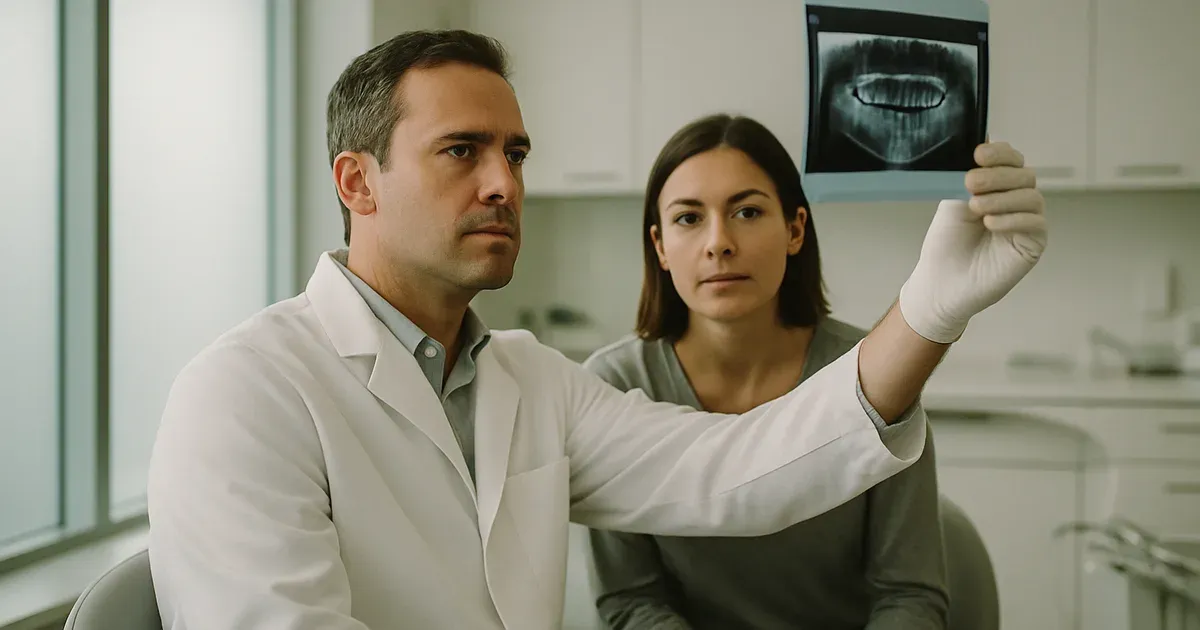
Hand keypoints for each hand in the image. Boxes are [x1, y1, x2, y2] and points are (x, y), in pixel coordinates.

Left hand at [897, 142, 1047, 343]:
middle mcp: (1016, 201)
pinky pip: (1035, 223)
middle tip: (972, 182)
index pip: (1011, 160)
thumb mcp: (952, 202)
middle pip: (1023, 175)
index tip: (979, 154)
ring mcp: (1027, 222)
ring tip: (976, 206)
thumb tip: (979, 143)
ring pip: (1031, 196)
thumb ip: (966, 176)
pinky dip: (1012, 219)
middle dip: (997, 175)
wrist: (942, 283)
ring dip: (1002, 198)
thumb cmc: (946, 244)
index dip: (1000, 153)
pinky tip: (990, 223)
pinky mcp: (1033, 244)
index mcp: (998, 187)